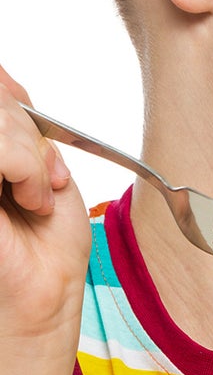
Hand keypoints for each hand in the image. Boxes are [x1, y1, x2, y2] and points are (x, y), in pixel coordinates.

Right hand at [0, 67, 89, 352]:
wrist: (45, 292)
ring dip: (30, 154)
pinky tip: (30, 199)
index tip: (38, 146)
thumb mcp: (39, 163)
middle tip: (45, 178)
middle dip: (28, 131)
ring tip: (36, 194)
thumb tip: (6, 81)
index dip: (13, 97)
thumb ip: (18, 123)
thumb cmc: (43, 238)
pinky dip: (25, 167)